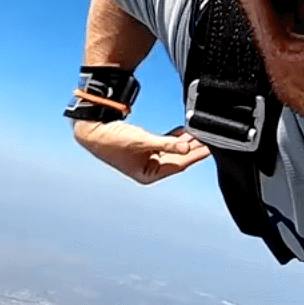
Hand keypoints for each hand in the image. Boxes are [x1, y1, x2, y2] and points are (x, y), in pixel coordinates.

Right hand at [72, 119, 211, 183]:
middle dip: (192, 148)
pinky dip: (174, 137)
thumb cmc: (113, 140)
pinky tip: (186, 132)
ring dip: (184, 141)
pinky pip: (164, 142)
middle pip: (177, 158)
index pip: (178, 166)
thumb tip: (187, 146)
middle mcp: (149, 168)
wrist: (93, 129)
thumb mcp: (143, 141)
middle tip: (209, 139)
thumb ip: (167, 143)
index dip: (194, 155)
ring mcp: (147, 157)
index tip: (209, 148)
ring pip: (172, 149)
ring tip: (201, 133)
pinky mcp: (145, 146)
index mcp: (148, 175)